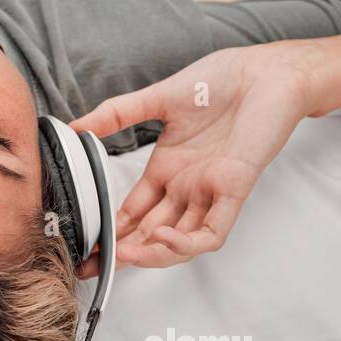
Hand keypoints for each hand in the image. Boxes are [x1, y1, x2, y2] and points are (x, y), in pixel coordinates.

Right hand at [71, 44, 315, 271]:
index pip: (133, 212)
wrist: (265, 71)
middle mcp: (186, 186)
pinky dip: (187, 242)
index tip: (85, 247)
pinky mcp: (234, 189)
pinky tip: (161, 237)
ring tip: (123, 256)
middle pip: (150, 234)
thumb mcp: (157, 98)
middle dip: (123, 254)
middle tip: (92, 268)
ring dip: (152, 254)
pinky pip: (211, 232)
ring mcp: (209, 191)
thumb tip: (75, 126)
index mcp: (166, 169)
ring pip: (180, 241)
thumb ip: (116, 114)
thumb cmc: (221, 81)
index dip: (111, 232)